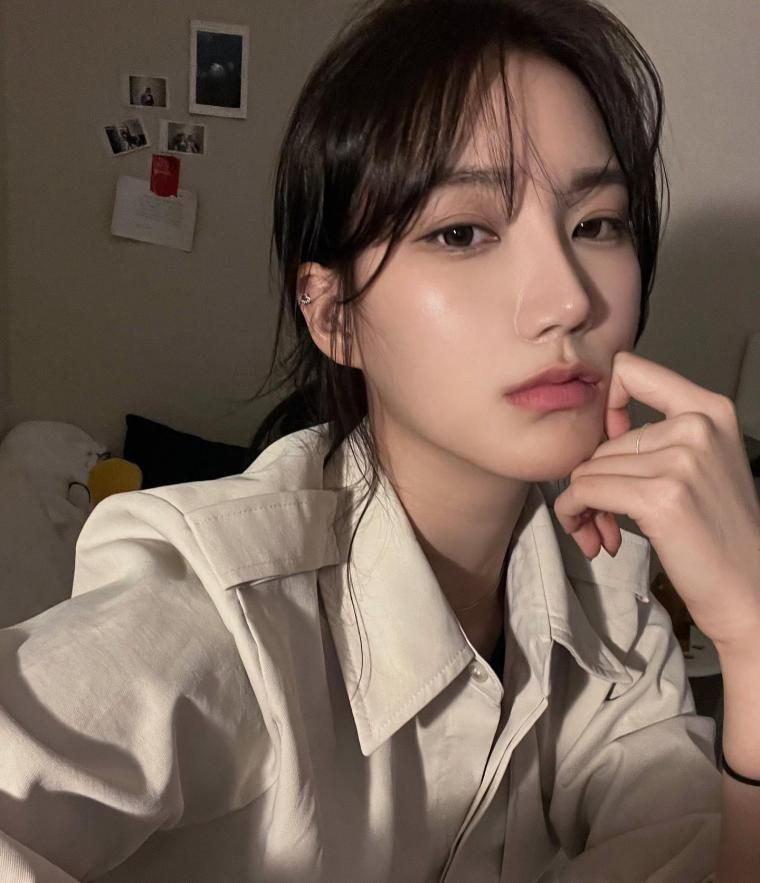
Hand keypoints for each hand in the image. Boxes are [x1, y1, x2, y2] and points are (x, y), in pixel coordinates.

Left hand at [553, 350, 759, 653]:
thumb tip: (596, 432)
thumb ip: (658, 436)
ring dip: (584, 505)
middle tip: (604, 516)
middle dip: (593, 480)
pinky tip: (596, 537)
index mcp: (710, 409)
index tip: (609, 443)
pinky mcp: (659, 496)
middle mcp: (698, 425)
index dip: (605, 405)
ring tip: (604, 531)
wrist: (750, 590)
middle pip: (602, 440)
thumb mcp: (701, 464)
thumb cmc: (717, 533)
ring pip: (588, 469)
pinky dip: (576, 515)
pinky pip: (585, 491)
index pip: (630, 369)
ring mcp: (680, 460)